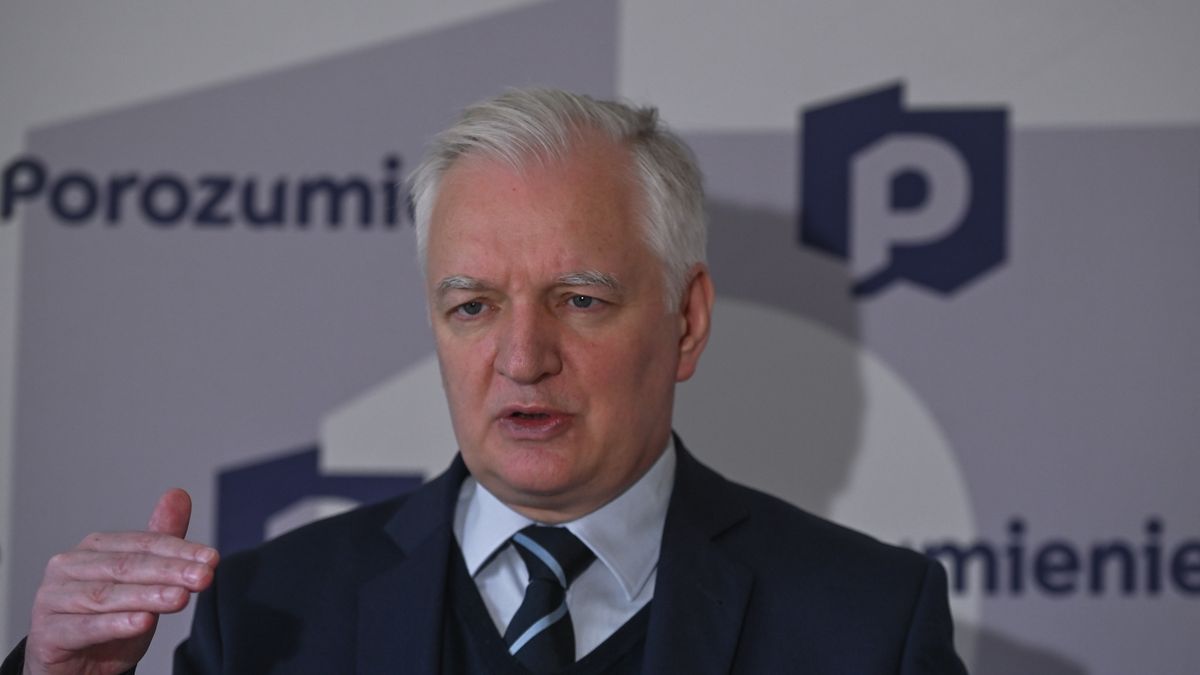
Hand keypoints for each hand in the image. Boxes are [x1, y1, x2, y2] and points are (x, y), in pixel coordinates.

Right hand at [23, 489, 218, 674]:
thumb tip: (178, 494)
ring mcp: (52, 600)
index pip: (142, 544)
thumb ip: (160, 542)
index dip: (179, 550)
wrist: (74, 666)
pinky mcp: (47, 634)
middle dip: (171, 571)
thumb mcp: (143, 582)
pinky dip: (116, 624)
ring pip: (106, 595)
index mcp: (93, 549)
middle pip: (127, 566)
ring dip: (148, 596)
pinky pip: (85, 627)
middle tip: (204, 577)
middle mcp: (68, 567)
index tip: (212, 559)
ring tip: (181, 598)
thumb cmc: (109, 619)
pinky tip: (143, 622)